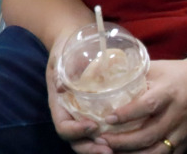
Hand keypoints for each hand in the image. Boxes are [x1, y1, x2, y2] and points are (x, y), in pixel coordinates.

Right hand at [45, 30, 113, 153]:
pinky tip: (127, 144)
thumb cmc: (68, 50)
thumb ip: (63, 71)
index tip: (93, 125)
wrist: (74, 43)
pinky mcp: (97, 116)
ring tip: (117, 151)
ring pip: (89, 143)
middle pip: (76, 143)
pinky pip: (102, 136)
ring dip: (102, 150)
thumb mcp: (63, 57)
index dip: (76, 131)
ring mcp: (82, 118)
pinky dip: (112, 143)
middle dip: (91, 150)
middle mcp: (70, 116)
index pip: (63, 127)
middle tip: (109, 150)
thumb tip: (61, 87)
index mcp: (59, 105)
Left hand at [97, 56, 186, 152]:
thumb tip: (104, 75)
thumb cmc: (179, 72)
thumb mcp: (157, 68)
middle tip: (101, 140)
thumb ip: (134, 75)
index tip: (108, 118)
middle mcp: (177, 114)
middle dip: (124, 141)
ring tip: (112, 152)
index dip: (127, 114)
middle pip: (150, 134)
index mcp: (168, 92)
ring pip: (159, 150)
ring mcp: (184, 131)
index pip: (147, 106)